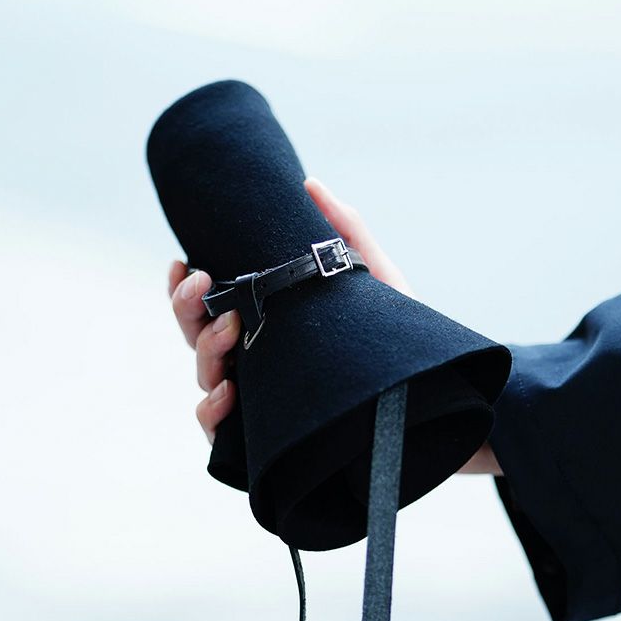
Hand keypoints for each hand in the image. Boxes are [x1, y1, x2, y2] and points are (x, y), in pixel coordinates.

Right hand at [168, 176, 500, 475]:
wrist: (434, 395)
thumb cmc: (399, 341)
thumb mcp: (377, 281)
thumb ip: (346, 232)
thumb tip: (311, 184)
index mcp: (271, 325)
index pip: (213, 305)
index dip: (187, 286)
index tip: (185, 261)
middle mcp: (258, 362)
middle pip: (198, 337)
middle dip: (188, 308)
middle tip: (204, 285)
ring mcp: (261, 400)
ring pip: (205, 377)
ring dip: (205, 352)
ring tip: (230, 333)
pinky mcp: (271, 437)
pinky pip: (222, 432)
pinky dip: (212, 413)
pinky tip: (226, 395)